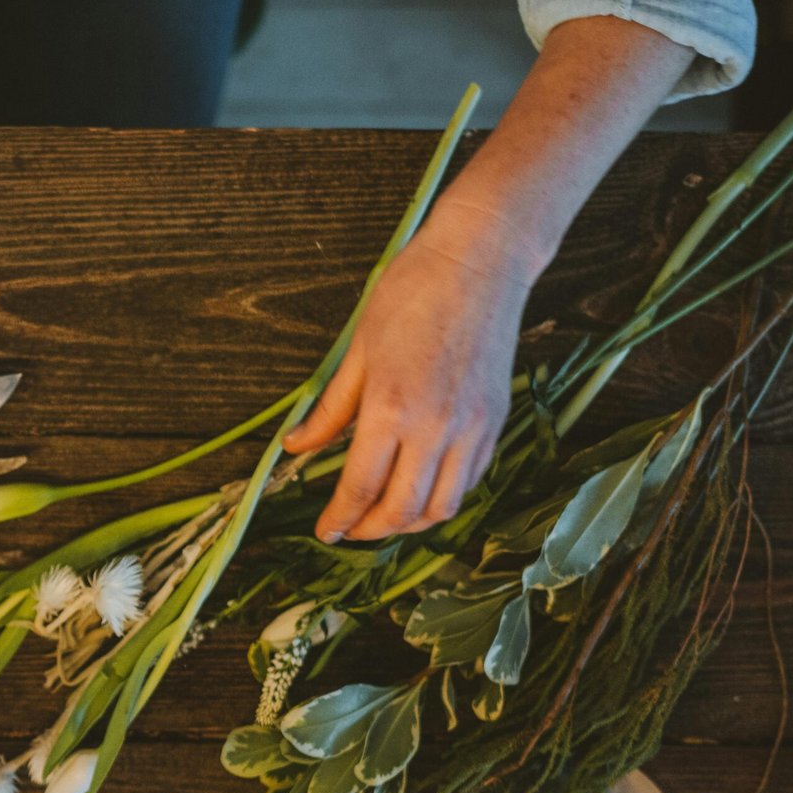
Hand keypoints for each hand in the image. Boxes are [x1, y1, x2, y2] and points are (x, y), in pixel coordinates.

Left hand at [282, 202, 533, 540]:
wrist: (479, 262)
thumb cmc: (411, 294)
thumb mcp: (357, 351)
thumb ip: (331, 410)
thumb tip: (297, 446)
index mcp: (392, 408)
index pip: (361, 487)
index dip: (339, 518)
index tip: (324, 531)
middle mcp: (437, 428)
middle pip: (403, 510)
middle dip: (371, 530)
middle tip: (350, 528)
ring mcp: (473, 428)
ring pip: (444, 506)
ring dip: (411, 523)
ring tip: (385, 516)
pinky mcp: (496, 422)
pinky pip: (470, 481)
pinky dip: (443, 497)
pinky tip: (421, 487)